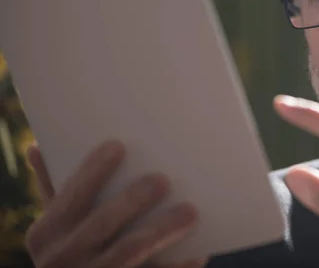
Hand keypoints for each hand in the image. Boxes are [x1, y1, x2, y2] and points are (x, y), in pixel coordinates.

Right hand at [25, 140, 206, 267]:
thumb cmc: (74, 246)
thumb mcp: (57, 222)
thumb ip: (53, 186)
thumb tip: (37, 145)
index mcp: (48, 232)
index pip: (71, 195)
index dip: (93, 171)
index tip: (118, 145)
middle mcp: (63, 257)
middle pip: (102, 224)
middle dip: (132, 200)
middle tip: (162, 179)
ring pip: (129, 251)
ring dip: (161, 230)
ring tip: (190, 211)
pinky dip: (178, 265)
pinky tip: (198, 251)